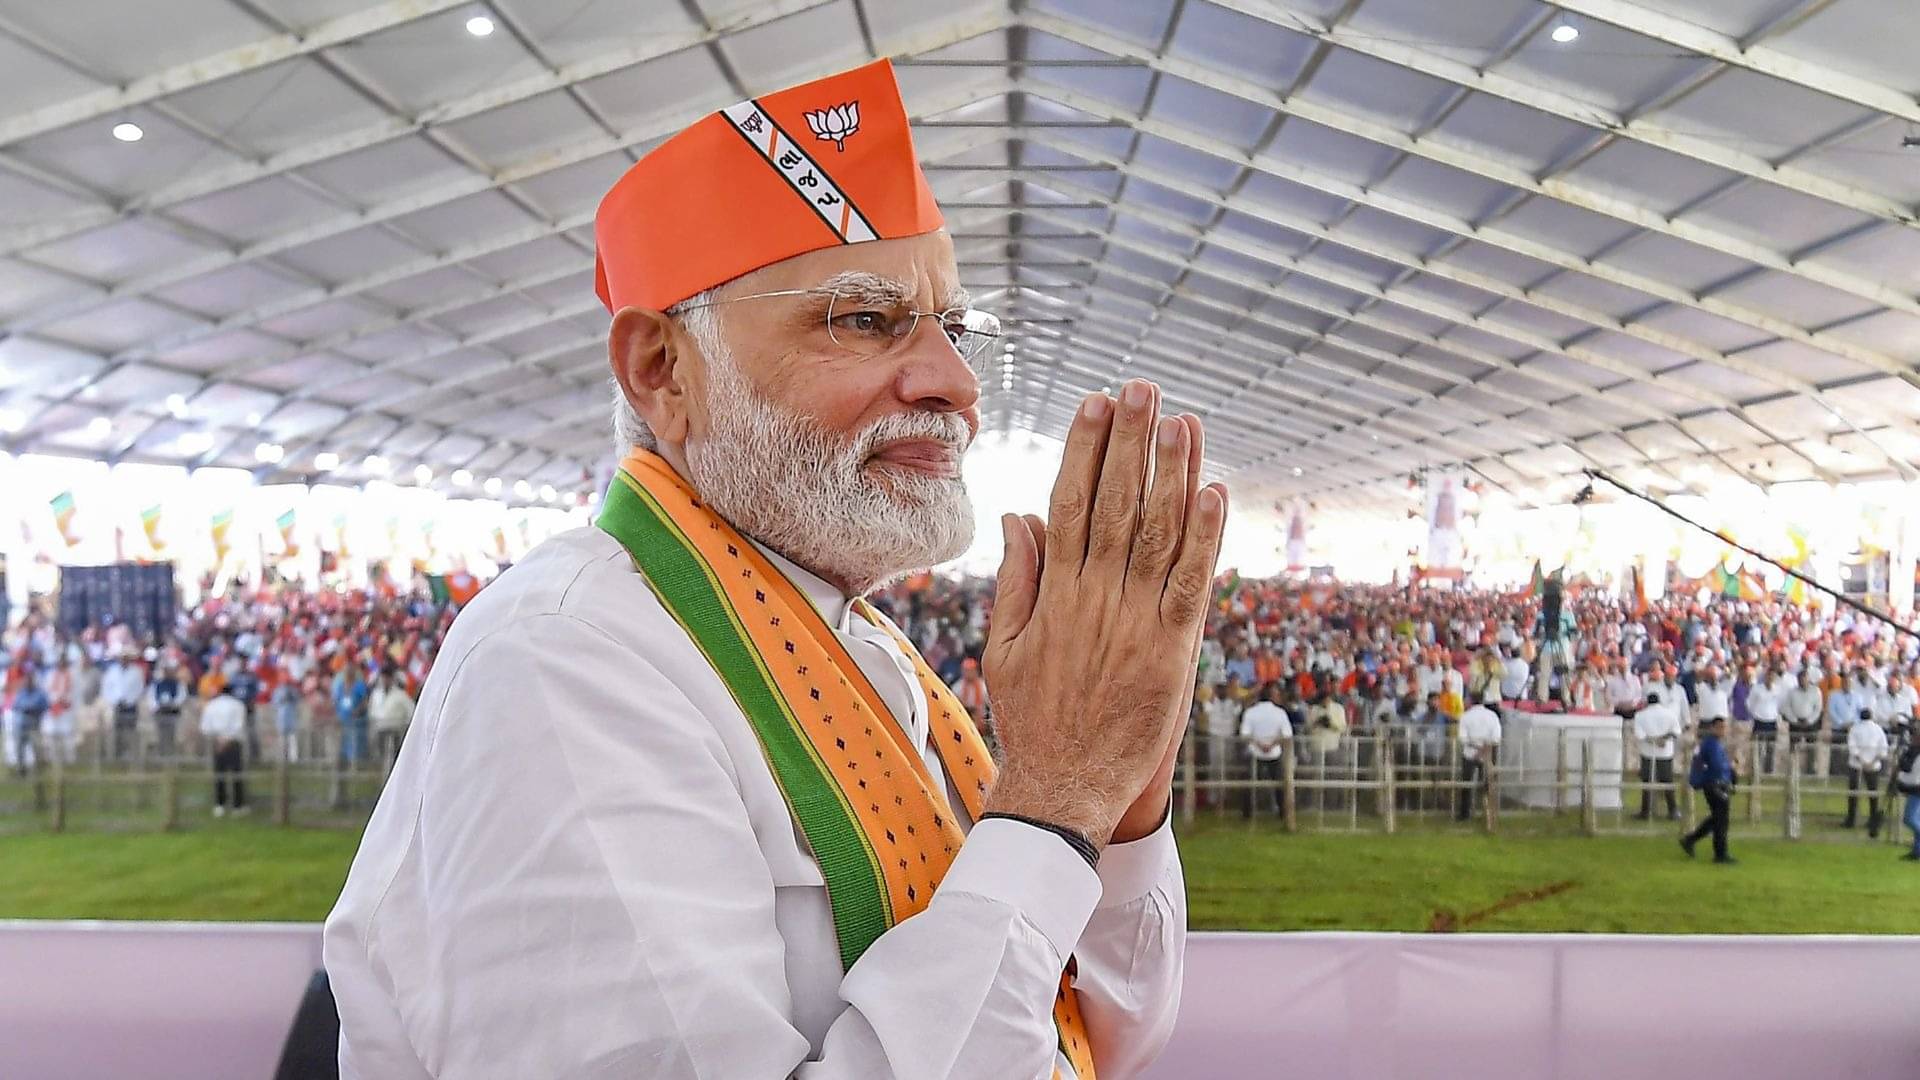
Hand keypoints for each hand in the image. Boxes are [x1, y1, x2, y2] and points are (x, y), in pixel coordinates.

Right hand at [984, 380, 1226, 850]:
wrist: (1063, 788)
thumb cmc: (1034, 719)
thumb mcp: (1007, 646)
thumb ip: (1019, 578)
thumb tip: (1018, 515)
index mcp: (1054, 594)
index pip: (1069, 503)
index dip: (1084, 450)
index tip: (1094, 404)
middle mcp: (1094, 598)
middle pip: (1115, 504)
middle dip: (1130, 442)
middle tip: (1142, 387)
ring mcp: (1135, 623)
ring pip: (1157, 533)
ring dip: (1172, 472)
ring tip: (1182, 420)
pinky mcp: (1172, 651)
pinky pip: (1191, 583)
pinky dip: (1205, 536)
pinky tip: (1216, 491)